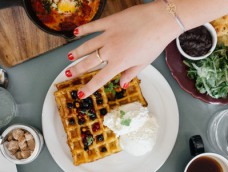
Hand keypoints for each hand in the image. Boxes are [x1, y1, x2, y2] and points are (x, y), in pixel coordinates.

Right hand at [66, 1, 180, 97]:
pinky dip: (83, 29)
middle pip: (89, 62)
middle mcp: (110, 50)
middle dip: (77, 69)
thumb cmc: (155, 42)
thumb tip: (122, 84)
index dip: (89, 88)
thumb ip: (131, 73)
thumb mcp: (144, 62)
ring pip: (87, 45)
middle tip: (68, 74)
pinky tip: (76, 32)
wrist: (160, 21)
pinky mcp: (110, 22)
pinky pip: (93, 26)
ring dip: (77, 52)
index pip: (100, 79)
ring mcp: (108, 35)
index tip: (80, 94)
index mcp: (119, 63)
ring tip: (69, 57)